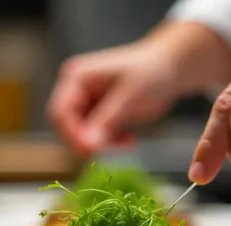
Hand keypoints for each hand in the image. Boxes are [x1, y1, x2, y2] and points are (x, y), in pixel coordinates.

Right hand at [47, 43, 179, 153]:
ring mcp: (86, 102)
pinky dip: (111, 142)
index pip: (60, 112)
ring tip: (127, 141)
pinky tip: (129, 139)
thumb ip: (106, 121)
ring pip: (81, 135)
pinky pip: (95, 138)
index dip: (72, 134)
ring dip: (103, 143)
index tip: (91, 151)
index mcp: (76, 77)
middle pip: (67, 127)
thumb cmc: (150, 73)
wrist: (170, 69)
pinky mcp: (98, 114)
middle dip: (88, 141)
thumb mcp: (128, 97)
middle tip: (112, 148)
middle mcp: (75, 89)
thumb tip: (87, 146)